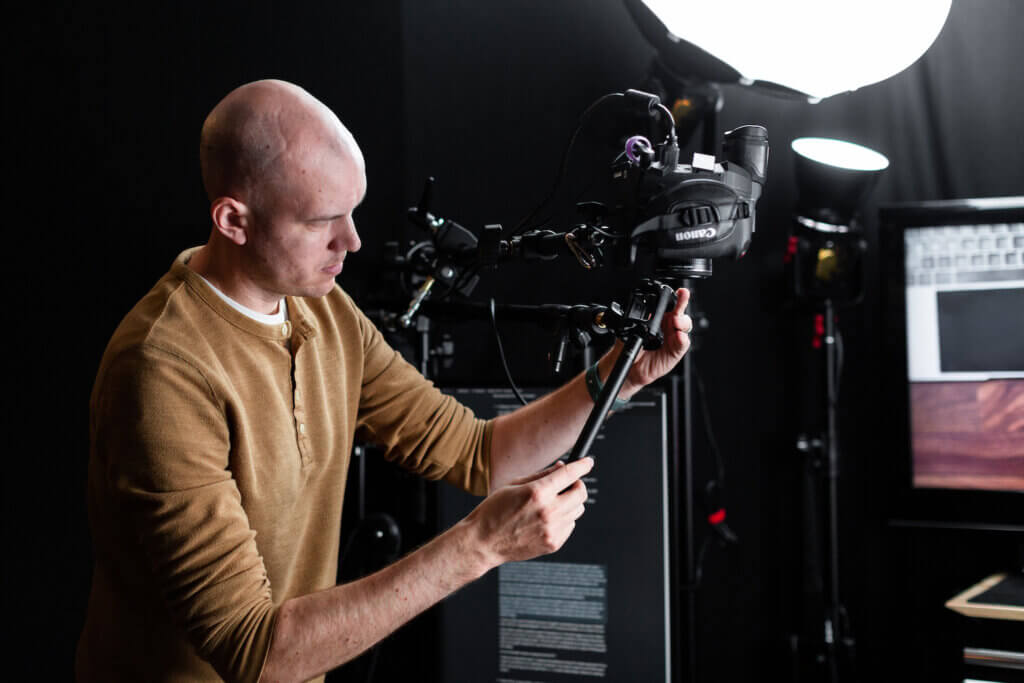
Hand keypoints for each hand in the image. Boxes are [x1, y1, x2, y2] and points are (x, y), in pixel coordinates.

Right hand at [466, 458, 592, 567]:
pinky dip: (563, 519)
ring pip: (578, 510)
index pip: (569, 474)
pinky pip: (570, 526)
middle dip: (577, 484)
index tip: (587, 462)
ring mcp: (552, 530)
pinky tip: (546, 519)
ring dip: (570, 502)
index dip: (582, 465)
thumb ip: (542, 475)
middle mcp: (548, 511)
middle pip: (580, 493)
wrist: (483, 542)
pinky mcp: (553, 544)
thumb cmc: (494, 511)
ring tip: (552, 503)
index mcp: (537, 492)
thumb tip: (562, 467)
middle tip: (569, 484)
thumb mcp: (514, 484)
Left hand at [609, 287, 691, 395]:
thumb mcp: (631, 330)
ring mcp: (674, 338)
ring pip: (685, 326)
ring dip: (682, 322)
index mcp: (660, 318)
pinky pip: (683, 344)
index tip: (681, 292)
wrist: (630, 367)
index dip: (678, 298)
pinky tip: (679, 336)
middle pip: (681, 313)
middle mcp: (669, 327)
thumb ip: (639, 320)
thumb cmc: (632, 348)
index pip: (671, 305)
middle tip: (678, 304)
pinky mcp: (675, 352)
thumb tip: (647, 310)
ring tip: (676, 321)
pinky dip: (682, 339)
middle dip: (683, 305)